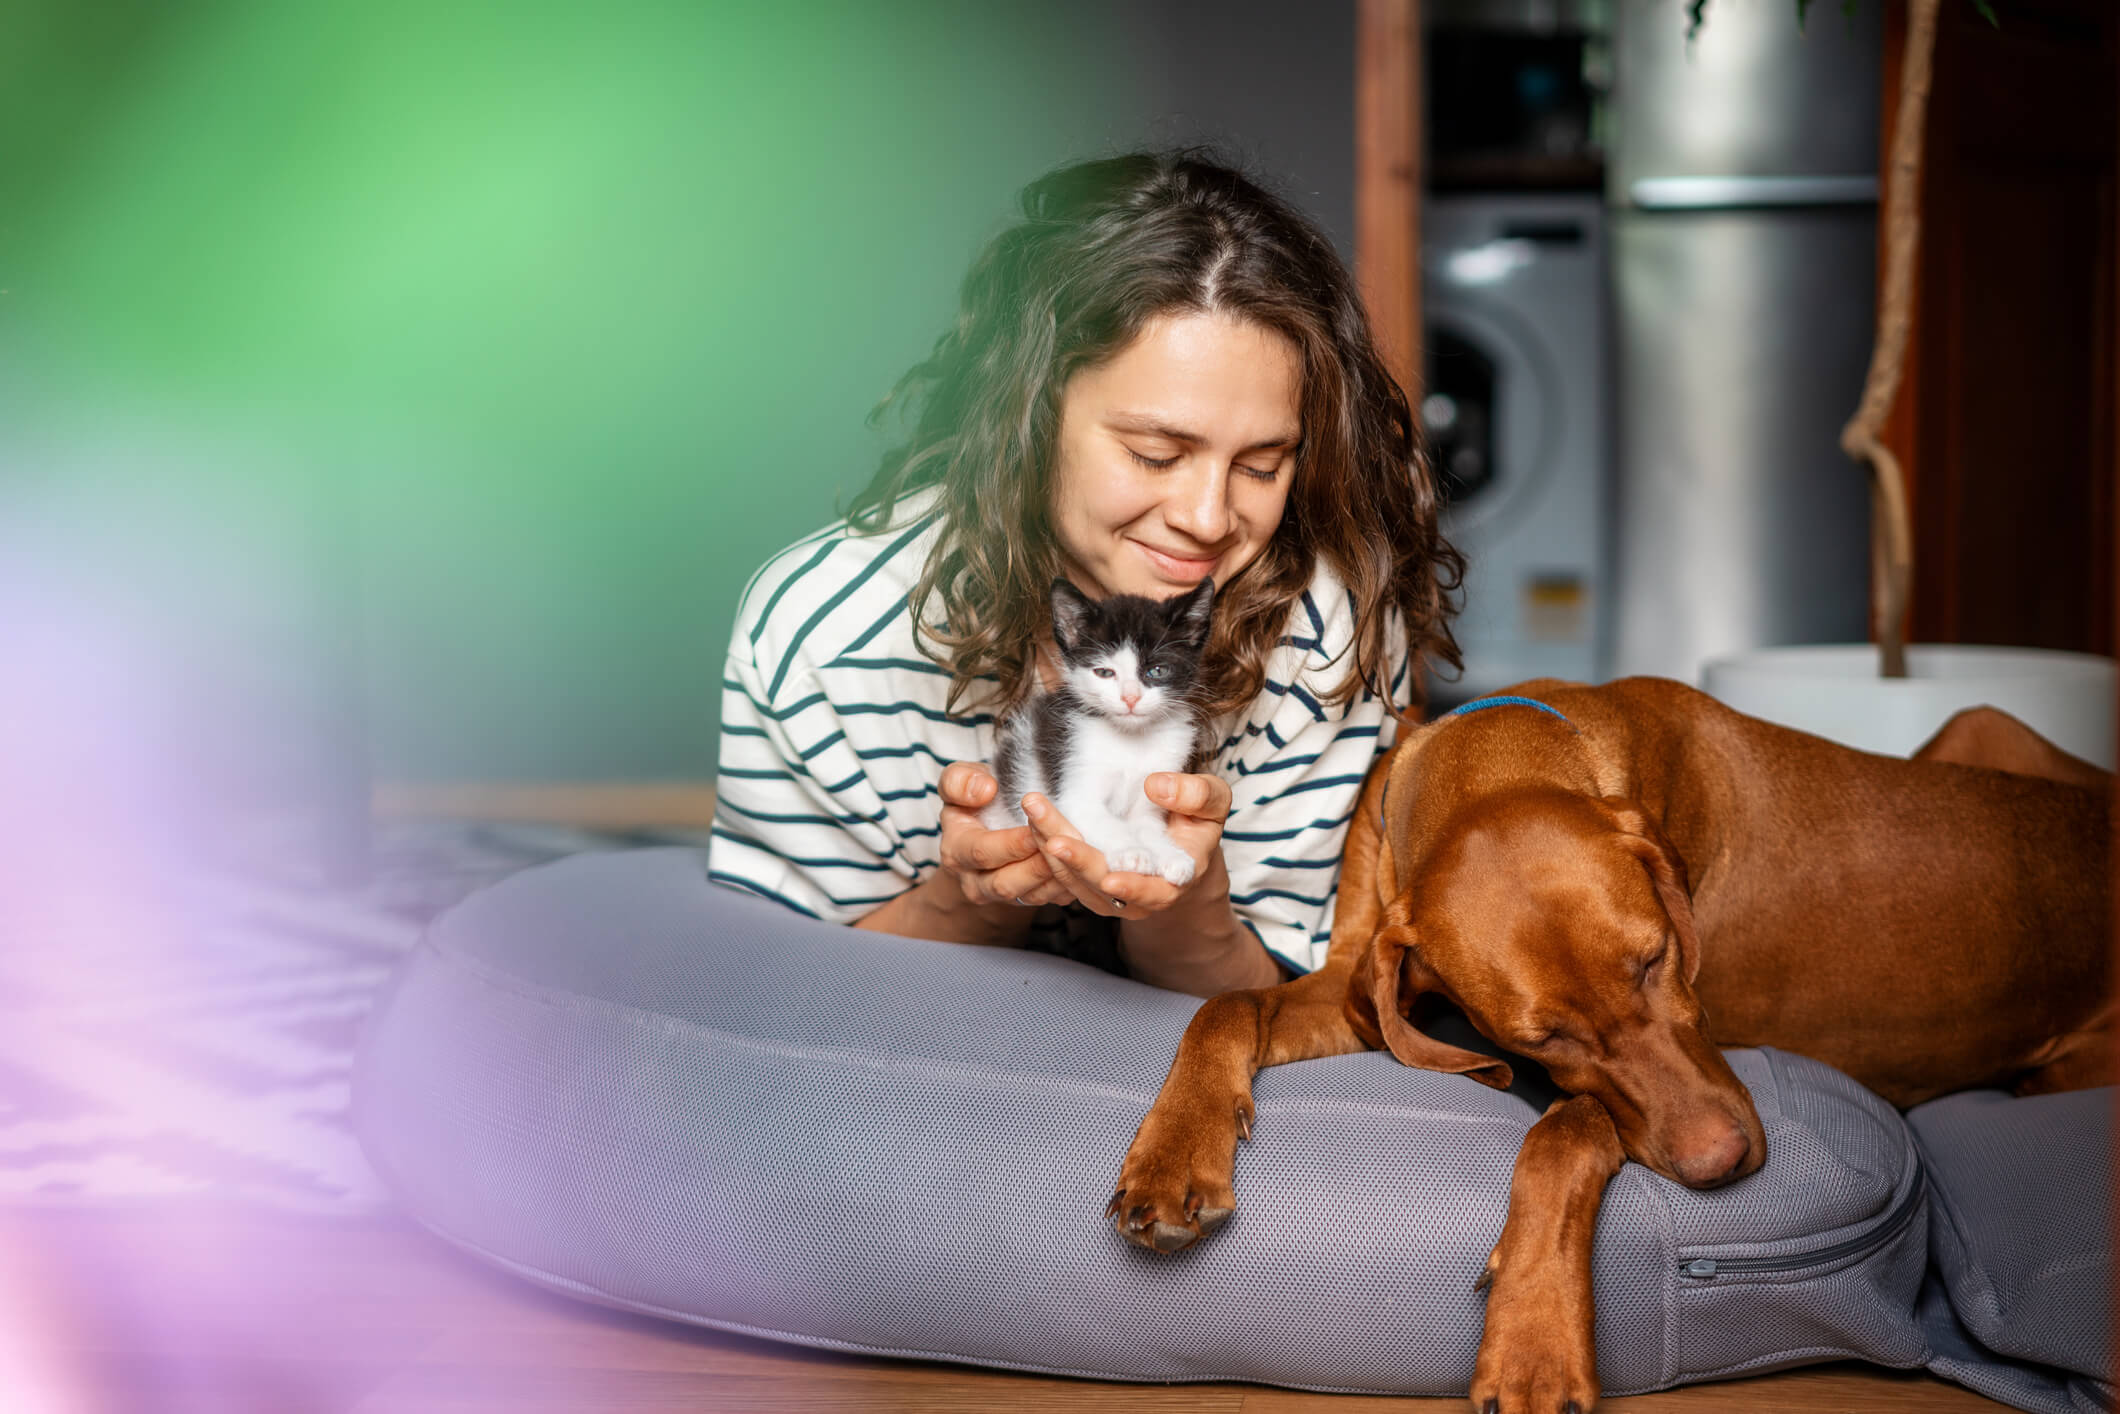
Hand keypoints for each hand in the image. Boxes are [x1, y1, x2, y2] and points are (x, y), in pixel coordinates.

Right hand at [937, 762, 1072, 908]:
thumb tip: (984, 790)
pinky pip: (1050, 899)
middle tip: (1063, 846)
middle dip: (1037, 866)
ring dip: (1057, 878)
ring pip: (1031, 896)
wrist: (987, 822)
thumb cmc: (975, 797)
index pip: (982, 852)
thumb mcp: (958, 780)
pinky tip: (1085, 867)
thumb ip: (960, 780)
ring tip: (1079, 856)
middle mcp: (975, 881)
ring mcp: (1002, 896)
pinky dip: (1069, 885)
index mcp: (956, 851)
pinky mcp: (1028, 899)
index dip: (1010, 843)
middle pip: (1006, 883)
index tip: (1035, 829)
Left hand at [1023, 772, 1232, 920]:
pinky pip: (1060, 872)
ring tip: (1035, 810)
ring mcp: (1109, 894)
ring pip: (1074, 880)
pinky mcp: (1086, 884)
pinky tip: (1034, 816)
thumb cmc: (1197, 824)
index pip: (1153, 891)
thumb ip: (1195, 794)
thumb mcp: (1213, 802)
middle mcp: (1139, 896)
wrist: (1180, 852)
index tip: (1112, 878)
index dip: (1134, 887)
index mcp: (1175, 880)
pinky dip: (1045, 845)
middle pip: (1102, 885)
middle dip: (1077, 860)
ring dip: (1051, 847)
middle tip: (1052, 834)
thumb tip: (1157, 787)